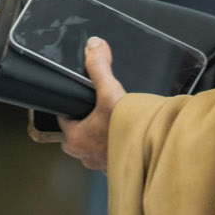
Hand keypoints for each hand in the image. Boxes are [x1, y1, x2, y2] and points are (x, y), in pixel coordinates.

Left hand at [57, 37, 123, 170]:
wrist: (150, 155)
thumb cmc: (126, 132)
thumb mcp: (110, 93)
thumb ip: (99, 68)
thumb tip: (94, 46)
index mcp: (74, 139)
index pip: (64, 118)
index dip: (73, 106)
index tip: (81, 99)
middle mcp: (84, 155)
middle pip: (79, 131)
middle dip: (89, 121)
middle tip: (100, 109)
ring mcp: (100, 164)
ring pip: (95, 144)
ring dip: (103, 135)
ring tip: (115, 122)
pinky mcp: (116, 168)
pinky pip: (111, 154)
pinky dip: (117, 145)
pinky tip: (127, 135)